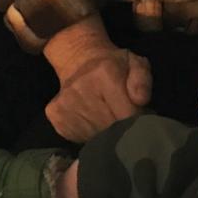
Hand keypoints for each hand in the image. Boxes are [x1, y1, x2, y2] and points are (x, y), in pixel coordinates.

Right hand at [44, 18, 151, 141]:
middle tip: (124, 116)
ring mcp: (65, 105)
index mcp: (104, 74)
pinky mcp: (55, 116)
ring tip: (108, 116)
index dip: (136, 118)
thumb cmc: (114, 64)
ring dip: (106, 132)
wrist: (78, 60)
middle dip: (122, 126)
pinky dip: (90, 133)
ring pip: (95, 135)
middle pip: (110, 127)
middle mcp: (81, 90)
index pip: (126, 113)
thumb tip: (141, 100)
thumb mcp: (135, 63)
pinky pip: (79, 137)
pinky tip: (93, 119)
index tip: (139, 115)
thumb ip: (142, 80)